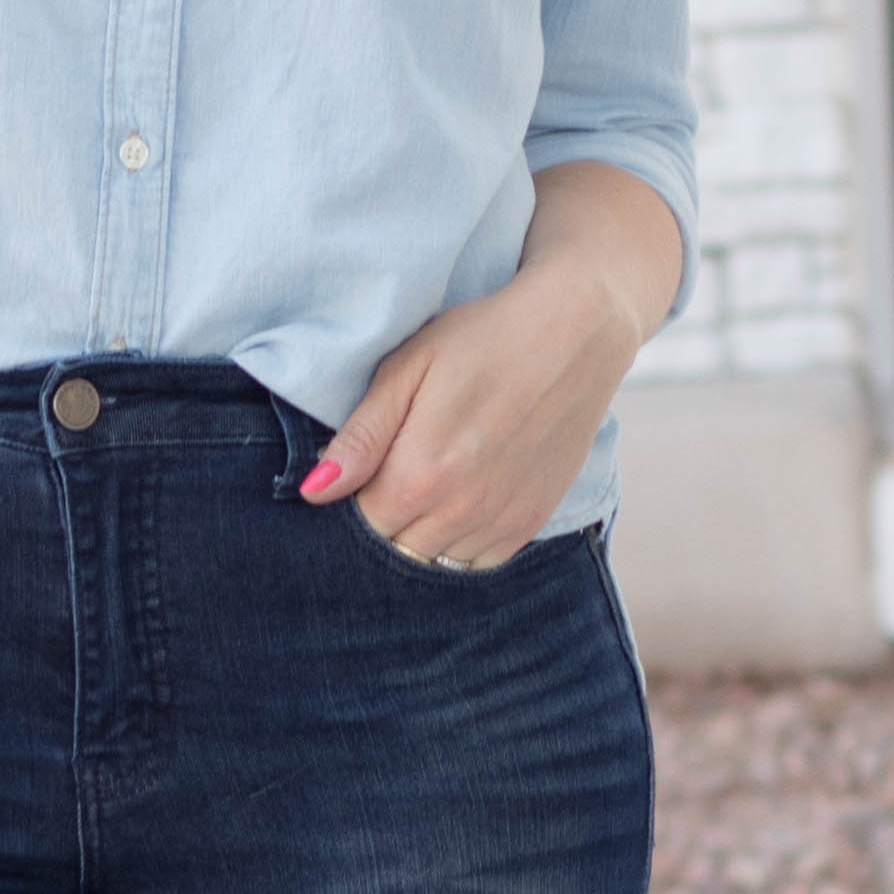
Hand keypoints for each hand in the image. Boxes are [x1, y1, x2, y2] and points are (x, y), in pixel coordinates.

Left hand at [297, 165, 680, 569]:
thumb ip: (362, 436)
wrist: (578, 332)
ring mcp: (500, 520)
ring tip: (435, 475)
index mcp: (421, 474)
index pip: (361, 521)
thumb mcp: (409, 368)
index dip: (356, 494)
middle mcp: (462, 510)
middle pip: (395, 545)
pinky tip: (464, 496)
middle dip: (387, 514)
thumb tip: (315, 491)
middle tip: (401, 463)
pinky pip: (478, 561)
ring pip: (435, 558)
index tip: (369, 461)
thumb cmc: (485, 338)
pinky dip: (462, 539)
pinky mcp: (531, 521)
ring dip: (424, 529)